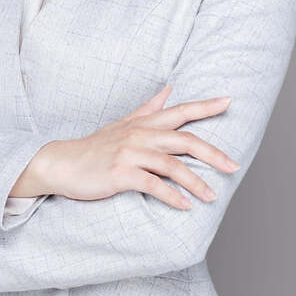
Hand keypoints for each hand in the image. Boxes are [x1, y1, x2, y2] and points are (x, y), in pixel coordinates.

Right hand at [29, 84, 239, 210]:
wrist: (62, 163)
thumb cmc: (95, 146)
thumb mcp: (123, 123)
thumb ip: (148, 108)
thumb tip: (169, 89)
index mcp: (143, 124)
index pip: (180, 111)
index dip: (206, 106)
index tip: (229, 101)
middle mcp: (139, 135)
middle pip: (185, 140)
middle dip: (213, 154)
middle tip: (234, 166)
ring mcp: (129, 154)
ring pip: (172, 165)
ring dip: (195, 182)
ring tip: (211, 196)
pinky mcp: (120, 174)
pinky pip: (153, 185)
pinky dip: (172, 197)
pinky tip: (185, 206)